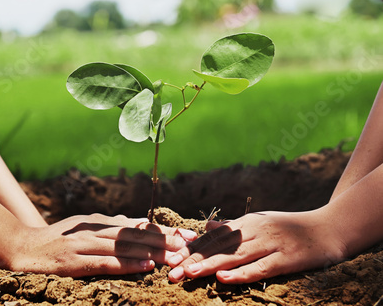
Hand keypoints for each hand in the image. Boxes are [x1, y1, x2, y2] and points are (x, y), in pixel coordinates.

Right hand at [7, 213, 197, 276]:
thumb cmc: (57, 238)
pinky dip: (127, 264)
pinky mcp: (74, 262)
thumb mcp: (85, 226)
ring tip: (176, 257)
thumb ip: (110, 226)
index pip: (137, 226)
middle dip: (165, 241)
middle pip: (136, 235)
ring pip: (125, 248)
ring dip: (153, 253)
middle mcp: (94, 230)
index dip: (163, 231)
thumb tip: (137, 223)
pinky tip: (146, 267)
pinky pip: (105, 264)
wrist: (23, 248)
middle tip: (189, 246)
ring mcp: (84, 245)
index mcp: (99, 222)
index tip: (187, 235)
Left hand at [167, 209, 346, 283]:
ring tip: (188, 273)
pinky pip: (261, 268)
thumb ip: (233, 227)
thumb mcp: (259, 222)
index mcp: (246, 223)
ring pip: (235, 256)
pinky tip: (224, 278)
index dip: (191, 249)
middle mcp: (255, 231)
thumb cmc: (291, 228)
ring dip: (210, 265)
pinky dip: (241, 273)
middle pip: (219, 247)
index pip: (213, 237)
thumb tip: (207, 226)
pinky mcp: (286, 259)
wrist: (329, 227)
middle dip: (193, 259)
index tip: (171, 259)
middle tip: (171, 272)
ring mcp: (271, 244)